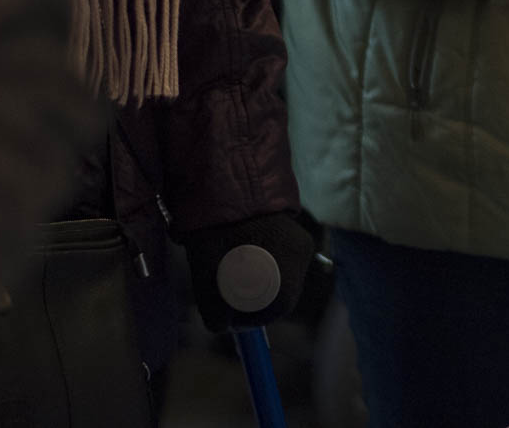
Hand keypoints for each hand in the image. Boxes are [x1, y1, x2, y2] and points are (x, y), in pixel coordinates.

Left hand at [183, 211, 316, 331]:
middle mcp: (301, 256)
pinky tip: (244, 255)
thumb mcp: (206, 276)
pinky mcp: (296, 228)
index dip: (250, 319)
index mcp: (286, 271)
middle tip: (228, 294)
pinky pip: (283, 257)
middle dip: (255, 300)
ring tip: (233, 272)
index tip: (229, 317)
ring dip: (261, 280)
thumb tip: (222, 327)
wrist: (224, 181)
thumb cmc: (214, 231)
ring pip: (283, 275)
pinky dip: (265, 262)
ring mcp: (301, 240)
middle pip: (282, 293)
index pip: (277, 310)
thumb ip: (215, 311)